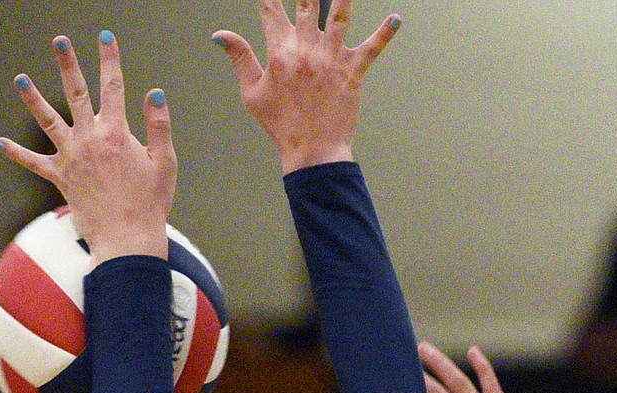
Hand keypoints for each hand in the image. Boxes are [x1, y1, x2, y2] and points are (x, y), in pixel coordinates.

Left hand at [0, 33, 174, 265]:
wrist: (128, 239)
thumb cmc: (151, 204)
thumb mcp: (165, 163)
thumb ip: (159, 126)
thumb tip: (155, 93)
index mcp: (116, 132)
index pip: (114, 87)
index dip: (110, 60)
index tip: (106, 38)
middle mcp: (90, 139)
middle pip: (76, 93)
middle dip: (68, 64)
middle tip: (59, 41)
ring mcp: (72, 157)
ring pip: (48, 120)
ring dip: (33, 98)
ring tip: (20, 80)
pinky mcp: (61, 177)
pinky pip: (35, 164)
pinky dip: (17, 154)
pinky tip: (0, 143)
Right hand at [214, 0, 399, 173]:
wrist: (313, 153)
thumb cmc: (282, 125)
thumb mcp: (252, 93)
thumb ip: (239, 58)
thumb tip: (219, 34)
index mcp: (279, 53)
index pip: (270, 10)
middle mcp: (306, 50)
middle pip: (307, 4)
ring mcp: (332, 60)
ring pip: (340, 17)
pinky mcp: (353, 73)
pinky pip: (372, 49)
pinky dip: (385, 34)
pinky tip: (396, 19)